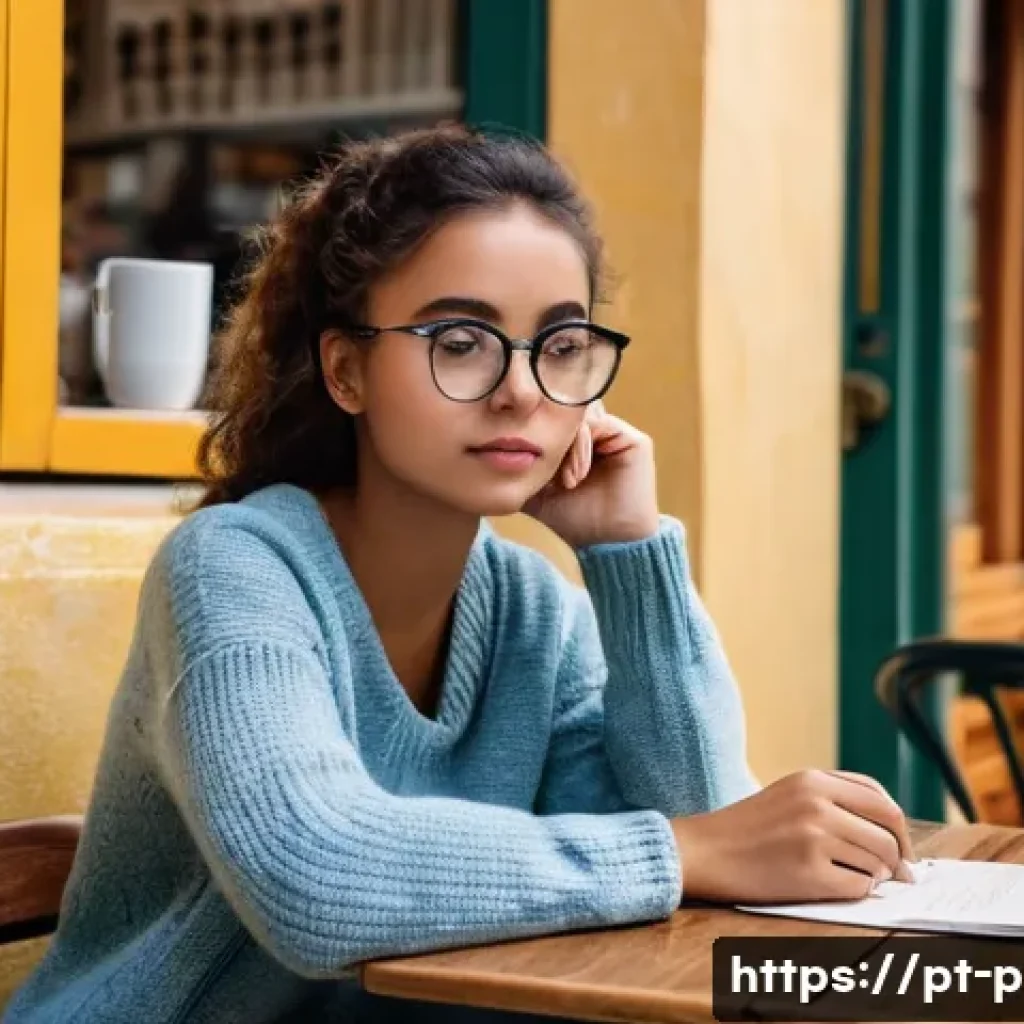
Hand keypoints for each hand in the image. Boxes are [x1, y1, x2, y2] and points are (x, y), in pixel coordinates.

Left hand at [523, 401, 660, 548]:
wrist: (606, 542)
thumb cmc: (573, 519)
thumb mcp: (535, 490)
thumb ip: (516, 468)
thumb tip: (487, 452)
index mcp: (577, 440)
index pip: (551, 415)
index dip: (535, 433)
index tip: (527, 464)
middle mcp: (597, 432)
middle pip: (563, 412)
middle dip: (549, 441)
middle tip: (547, 476)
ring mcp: (614, 433)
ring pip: (577, 417)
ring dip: (565, 447)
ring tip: (566, 482)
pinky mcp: (630, 438)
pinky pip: (597, 424)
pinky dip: (580, 448)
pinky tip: (577, 476)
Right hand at [669, 769, 915, 903]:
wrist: (705, 852)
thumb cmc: (748, 827)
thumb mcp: (790, 794)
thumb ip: (836, 800)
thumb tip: (893, 835)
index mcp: (813, 779)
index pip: (882, 801)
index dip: (899, 828)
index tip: (901, 848)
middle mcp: (817, 803)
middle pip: (889, 832)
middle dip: (898, 857)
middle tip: (895, 873)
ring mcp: (814, 838)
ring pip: (878, 863)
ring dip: (874, 876)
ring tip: (848, 876)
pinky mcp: (809, 872)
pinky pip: (859, 887)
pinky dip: (856, 892)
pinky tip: (831, 886)